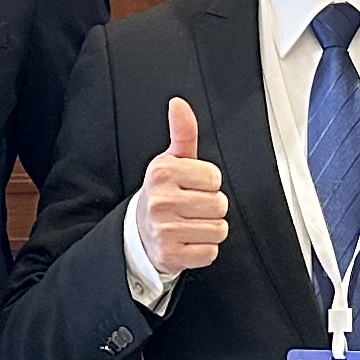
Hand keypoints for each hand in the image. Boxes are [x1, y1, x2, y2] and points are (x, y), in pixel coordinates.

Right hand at [132, 96, 229, 277]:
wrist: (139, 232)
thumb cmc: (163, 192)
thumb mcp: (171, 160)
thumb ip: (182, 132)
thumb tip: (179, 104)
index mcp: (162, 172)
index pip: (215, 177)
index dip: (208, 182)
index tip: (191, 185)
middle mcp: (160, 201)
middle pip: (219, 204)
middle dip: (211, 206)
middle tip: (191, 206)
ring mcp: (164, 230)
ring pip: (218, 229)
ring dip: (209, 229)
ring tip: (190, 223)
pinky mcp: (170, 256)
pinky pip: (210, 253)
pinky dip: (203, 250)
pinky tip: (188, 241)